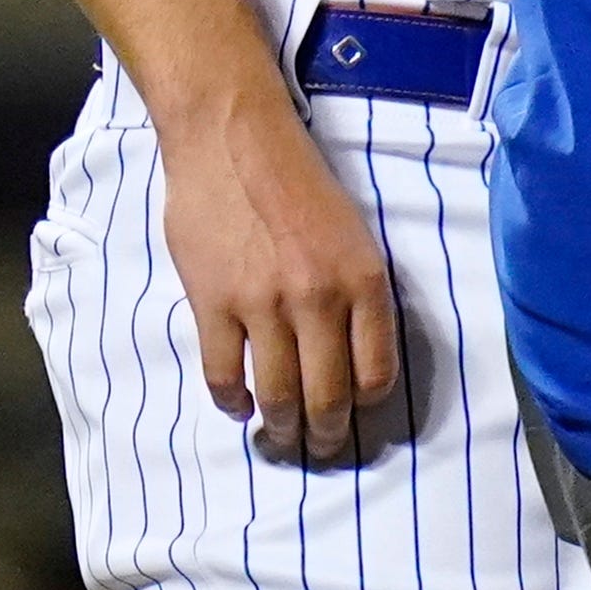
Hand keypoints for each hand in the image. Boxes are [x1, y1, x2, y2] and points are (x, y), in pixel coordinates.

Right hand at [159, 89, 402, 466]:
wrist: (235, 140)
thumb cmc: (300, 181)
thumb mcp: (355, 234)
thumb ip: (358, 293)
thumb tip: (357, 354)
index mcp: (366, 279)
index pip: (377, 372)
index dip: (368, 409)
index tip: (361, 421)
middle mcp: (320, 298)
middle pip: (328, 397)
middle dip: (327, 436)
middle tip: (322, 449)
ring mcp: (264, 305)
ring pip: (277, 395)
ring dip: (280, 430)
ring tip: (281, 440)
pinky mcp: (213, 304)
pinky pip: (225, 375)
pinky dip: (233, 402)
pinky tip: (239, 406)